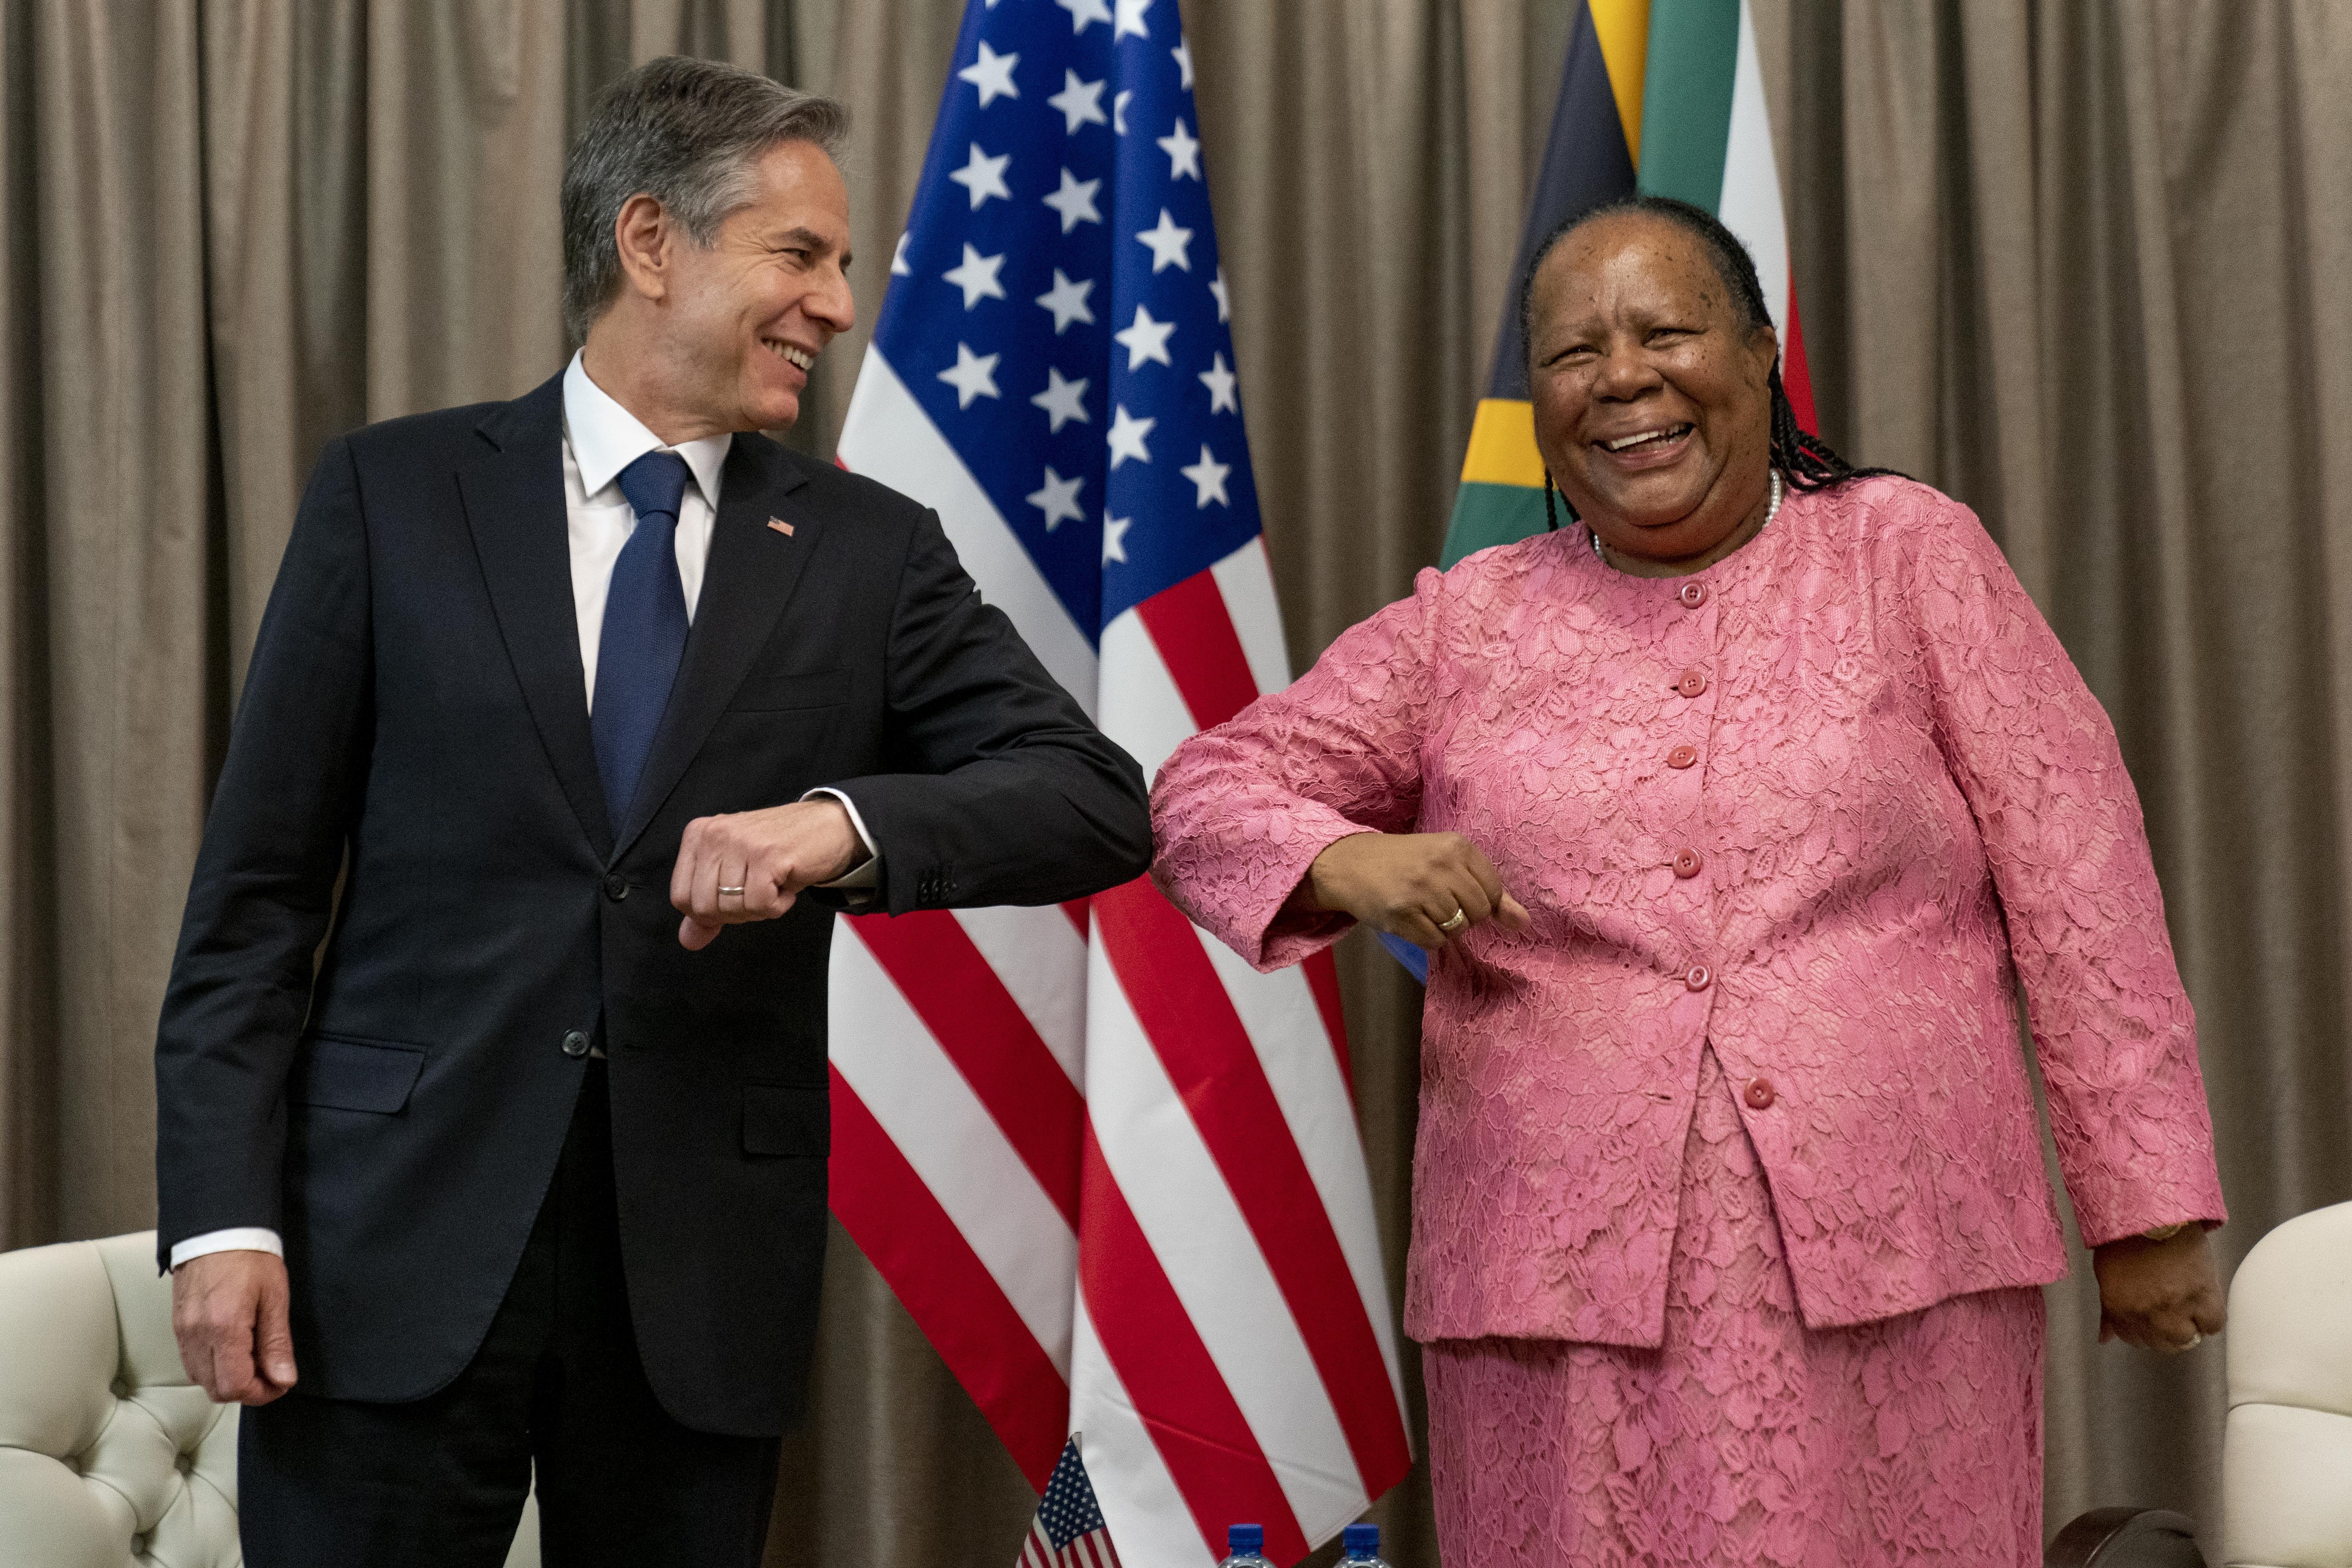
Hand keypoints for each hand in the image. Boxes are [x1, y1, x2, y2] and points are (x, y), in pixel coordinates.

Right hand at [171, 1250, 297, 1404]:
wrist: (218, 1230)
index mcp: (224, 1327)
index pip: (236, 1385)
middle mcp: (197, 1334)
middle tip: (270, 1373)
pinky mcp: (177, 1326)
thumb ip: (276, 1343)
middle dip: (246, 1389)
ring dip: (227, 1379)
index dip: (262, 1393)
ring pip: (201, 1379)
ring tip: (253, 1359)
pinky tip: (232, 1349)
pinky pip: (191, 1361)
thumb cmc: (250, 1257)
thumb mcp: (275, 1298)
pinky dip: (212, 1365)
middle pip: (216, 1389)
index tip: (280, 1383)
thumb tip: (283, 1379)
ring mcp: (183, 1331)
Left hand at [671, 797, 863, 949]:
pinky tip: (786, 885)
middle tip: (758, 892)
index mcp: (699, 836)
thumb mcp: (735, 872)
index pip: (681, 897)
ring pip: (732, 908)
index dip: (709, 912)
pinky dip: (778, 906)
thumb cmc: (782, 848)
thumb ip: (709, 905)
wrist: (829, 826)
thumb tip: (689, 939)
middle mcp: (715, 834)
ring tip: (774, 883)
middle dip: (735, 913)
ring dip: (760, 908)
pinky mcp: (767, 855)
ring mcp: (740, 843)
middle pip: (704, 907)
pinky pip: (761, 905)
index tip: (734, 898)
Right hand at [1298, 831, 1532, 950]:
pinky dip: (1425, 937)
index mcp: (1457, 846)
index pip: (1493, 891)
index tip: (1457, 891)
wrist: (1350, 864)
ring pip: (1457, 929)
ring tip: (1422, 909)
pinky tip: (1410, 919)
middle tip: (1436, 901)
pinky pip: (1434, 942)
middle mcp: (1441, 865)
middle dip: (1462, 915)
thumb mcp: (1448, 863)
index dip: (1479, 900)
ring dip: (1442, 927)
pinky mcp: (1402, 913)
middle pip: (1477, 913)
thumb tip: (1525, 923)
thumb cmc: (1406, 862)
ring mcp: (1421, 890)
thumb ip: (1491, 892)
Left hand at [2093, 1225, 2225, 1352]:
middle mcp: (2147, 1314)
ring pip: (2187, 1339)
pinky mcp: (2203, 1296)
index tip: (2150, 1321)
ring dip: (2189, 1328)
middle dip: (2166, 1333)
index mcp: (2120, 1308)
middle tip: (2171, 1313)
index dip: (2144, 1331)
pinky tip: (2204, 1304)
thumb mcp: (2107, 1275)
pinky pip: (2213, 1324)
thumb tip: (2105, 1338)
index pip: (2134, 1340)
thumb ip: (2109, 1311)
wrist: (2154, 1213)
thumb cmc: (2124, 1237)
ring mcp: (2177, 1307)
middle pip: (2163, 1344)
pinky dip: (2210, 1319)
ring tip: (2188, 1308)